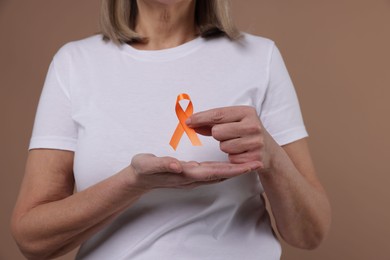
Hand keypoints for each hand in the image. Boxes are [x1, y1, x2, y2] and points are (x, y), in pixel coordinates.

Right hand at [129, 154, 261, 189]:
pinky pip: (212, 171)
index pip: (212, 172)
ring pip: (218, 173)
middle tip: (258, 162)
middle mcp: (192, 177)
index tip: (247, 166)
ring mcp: (192, 176)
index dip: (231, 169)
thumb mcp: (148, 164)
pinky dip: (225, 168)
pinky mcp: (191, 173)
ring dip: (235, 169)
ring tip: (250, 162)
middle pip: (220, 174)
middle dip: (239, 169)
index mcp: (185, 173)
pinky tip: (232, 164)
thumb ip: (162, 164)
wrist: (139, 178)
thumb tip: (178, 165)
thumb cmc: (143, 169)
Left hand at [186, 106, 270, 168]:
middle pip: (218, 132)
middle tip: (227, 135)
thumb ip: (212, 122)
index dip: (200, 118)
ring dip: (225, 147)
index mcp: (247, 112)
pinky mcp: (255, 158)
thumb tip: (191, 122)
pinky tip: (241, 153)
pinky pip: (231, 158)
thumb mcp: (234, 122)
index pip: (218, 114)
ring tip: (237, 144)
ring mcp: (256, 142)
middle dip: (217, 135)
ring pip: (223, 146)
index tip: (188, 121)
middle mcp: (253, 126)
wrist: (269, 151)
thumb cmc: (246, 133)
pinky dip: (233, 157)